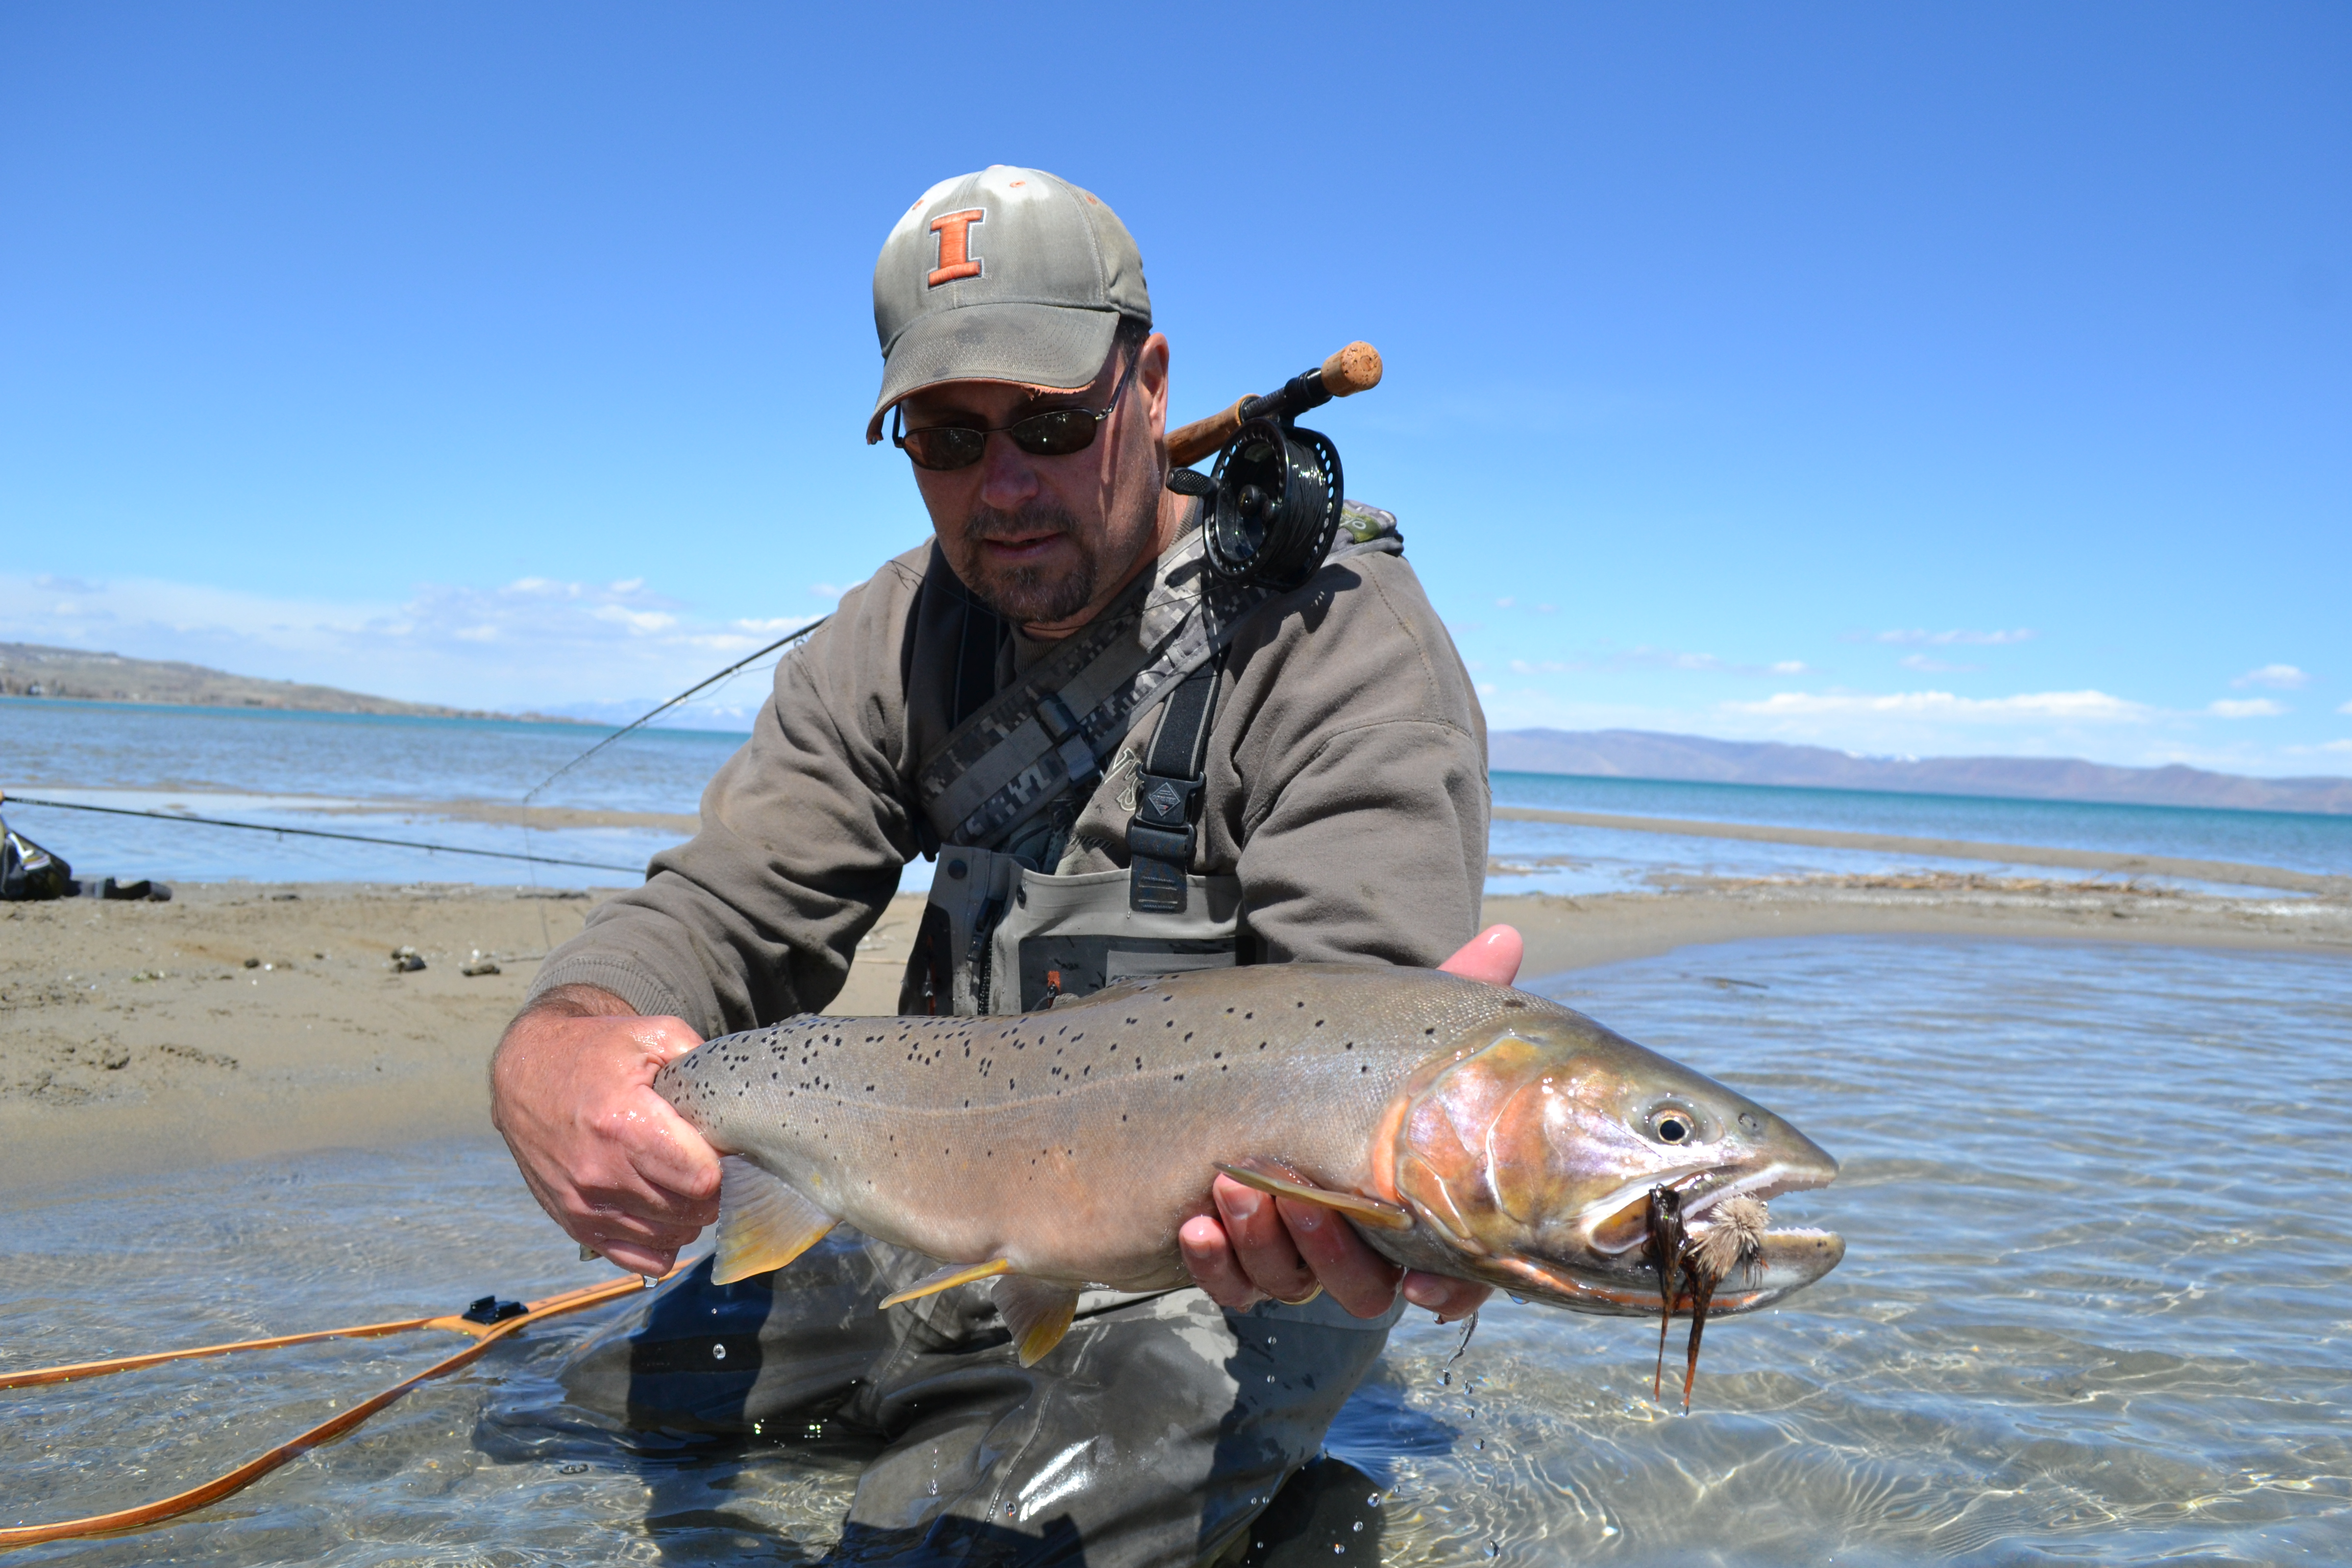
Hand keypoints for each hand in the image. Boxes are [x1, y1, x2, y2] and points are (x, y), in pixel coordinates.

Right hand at [489, 984, 720, 1275]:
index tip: (724, 1149)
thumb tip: (740, 1099)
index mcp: (623, 1125)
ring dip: (689, 1216)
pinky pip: (639, 1259)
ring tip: (686, 1183)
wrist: (526, 1075)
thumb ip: (702, 1062)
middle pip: (689, 1211)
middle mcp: (600, 1173)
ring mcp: (585, 1205)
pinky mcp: (575, 1225)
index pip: (701, 1179)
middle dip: (712, 1192)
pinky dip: (662, 1242)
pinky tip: (665, 1212)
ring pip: (669, 1237)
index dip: (725, 1166)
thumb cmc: (594, 1052)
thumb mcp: (652, 1035)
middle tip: (710, 1165)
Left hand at [1178, 927, 1522, 1318]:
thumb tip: (1506, 935)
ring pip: (1289, 1284)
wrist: (1265, 1064)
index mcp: (1414, 1208)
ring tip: (1230, 1183)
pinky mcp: (1241, 1262)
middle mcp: (1361, 1246)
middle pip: (1361, 1287)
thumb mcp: (1400, 1023)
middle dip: (1324, 1247)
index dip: (1447, 1291)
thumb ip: (1457, 991)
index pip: (1452, 1278)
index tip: (1421, 1287)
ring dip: (1259, 1244)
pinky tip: (1196, 1225)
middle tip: (1290, 1193)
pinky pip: (1232, 1287)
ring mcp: (1298, 1257)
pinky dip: (1214, 1265)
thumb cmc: (1351, 1055)